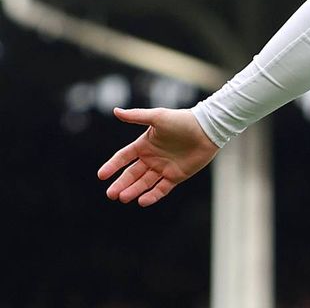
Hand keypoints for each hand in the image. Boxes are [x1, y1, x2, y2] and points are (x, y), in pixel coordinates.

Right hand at [97, 107, 219, 206]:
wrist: (207, 129)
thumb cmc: (182, 120)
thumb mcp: (158, 117)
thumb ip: (137, 116)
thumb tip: (115, 110)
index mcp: (145, 144)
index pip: (123, 157)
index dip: (112, 166)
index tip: (101, 176)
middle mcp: (152, 158)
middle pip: (132, 174)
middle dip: (121, 184)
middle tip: (111, 194)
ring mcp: (163, 168)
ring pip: (144, 183)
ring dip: (133, 191)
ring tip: (123, 197)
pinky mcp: (176, 176)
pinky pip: (161, 189)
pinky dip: (152, 196)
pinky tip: (142, 201)